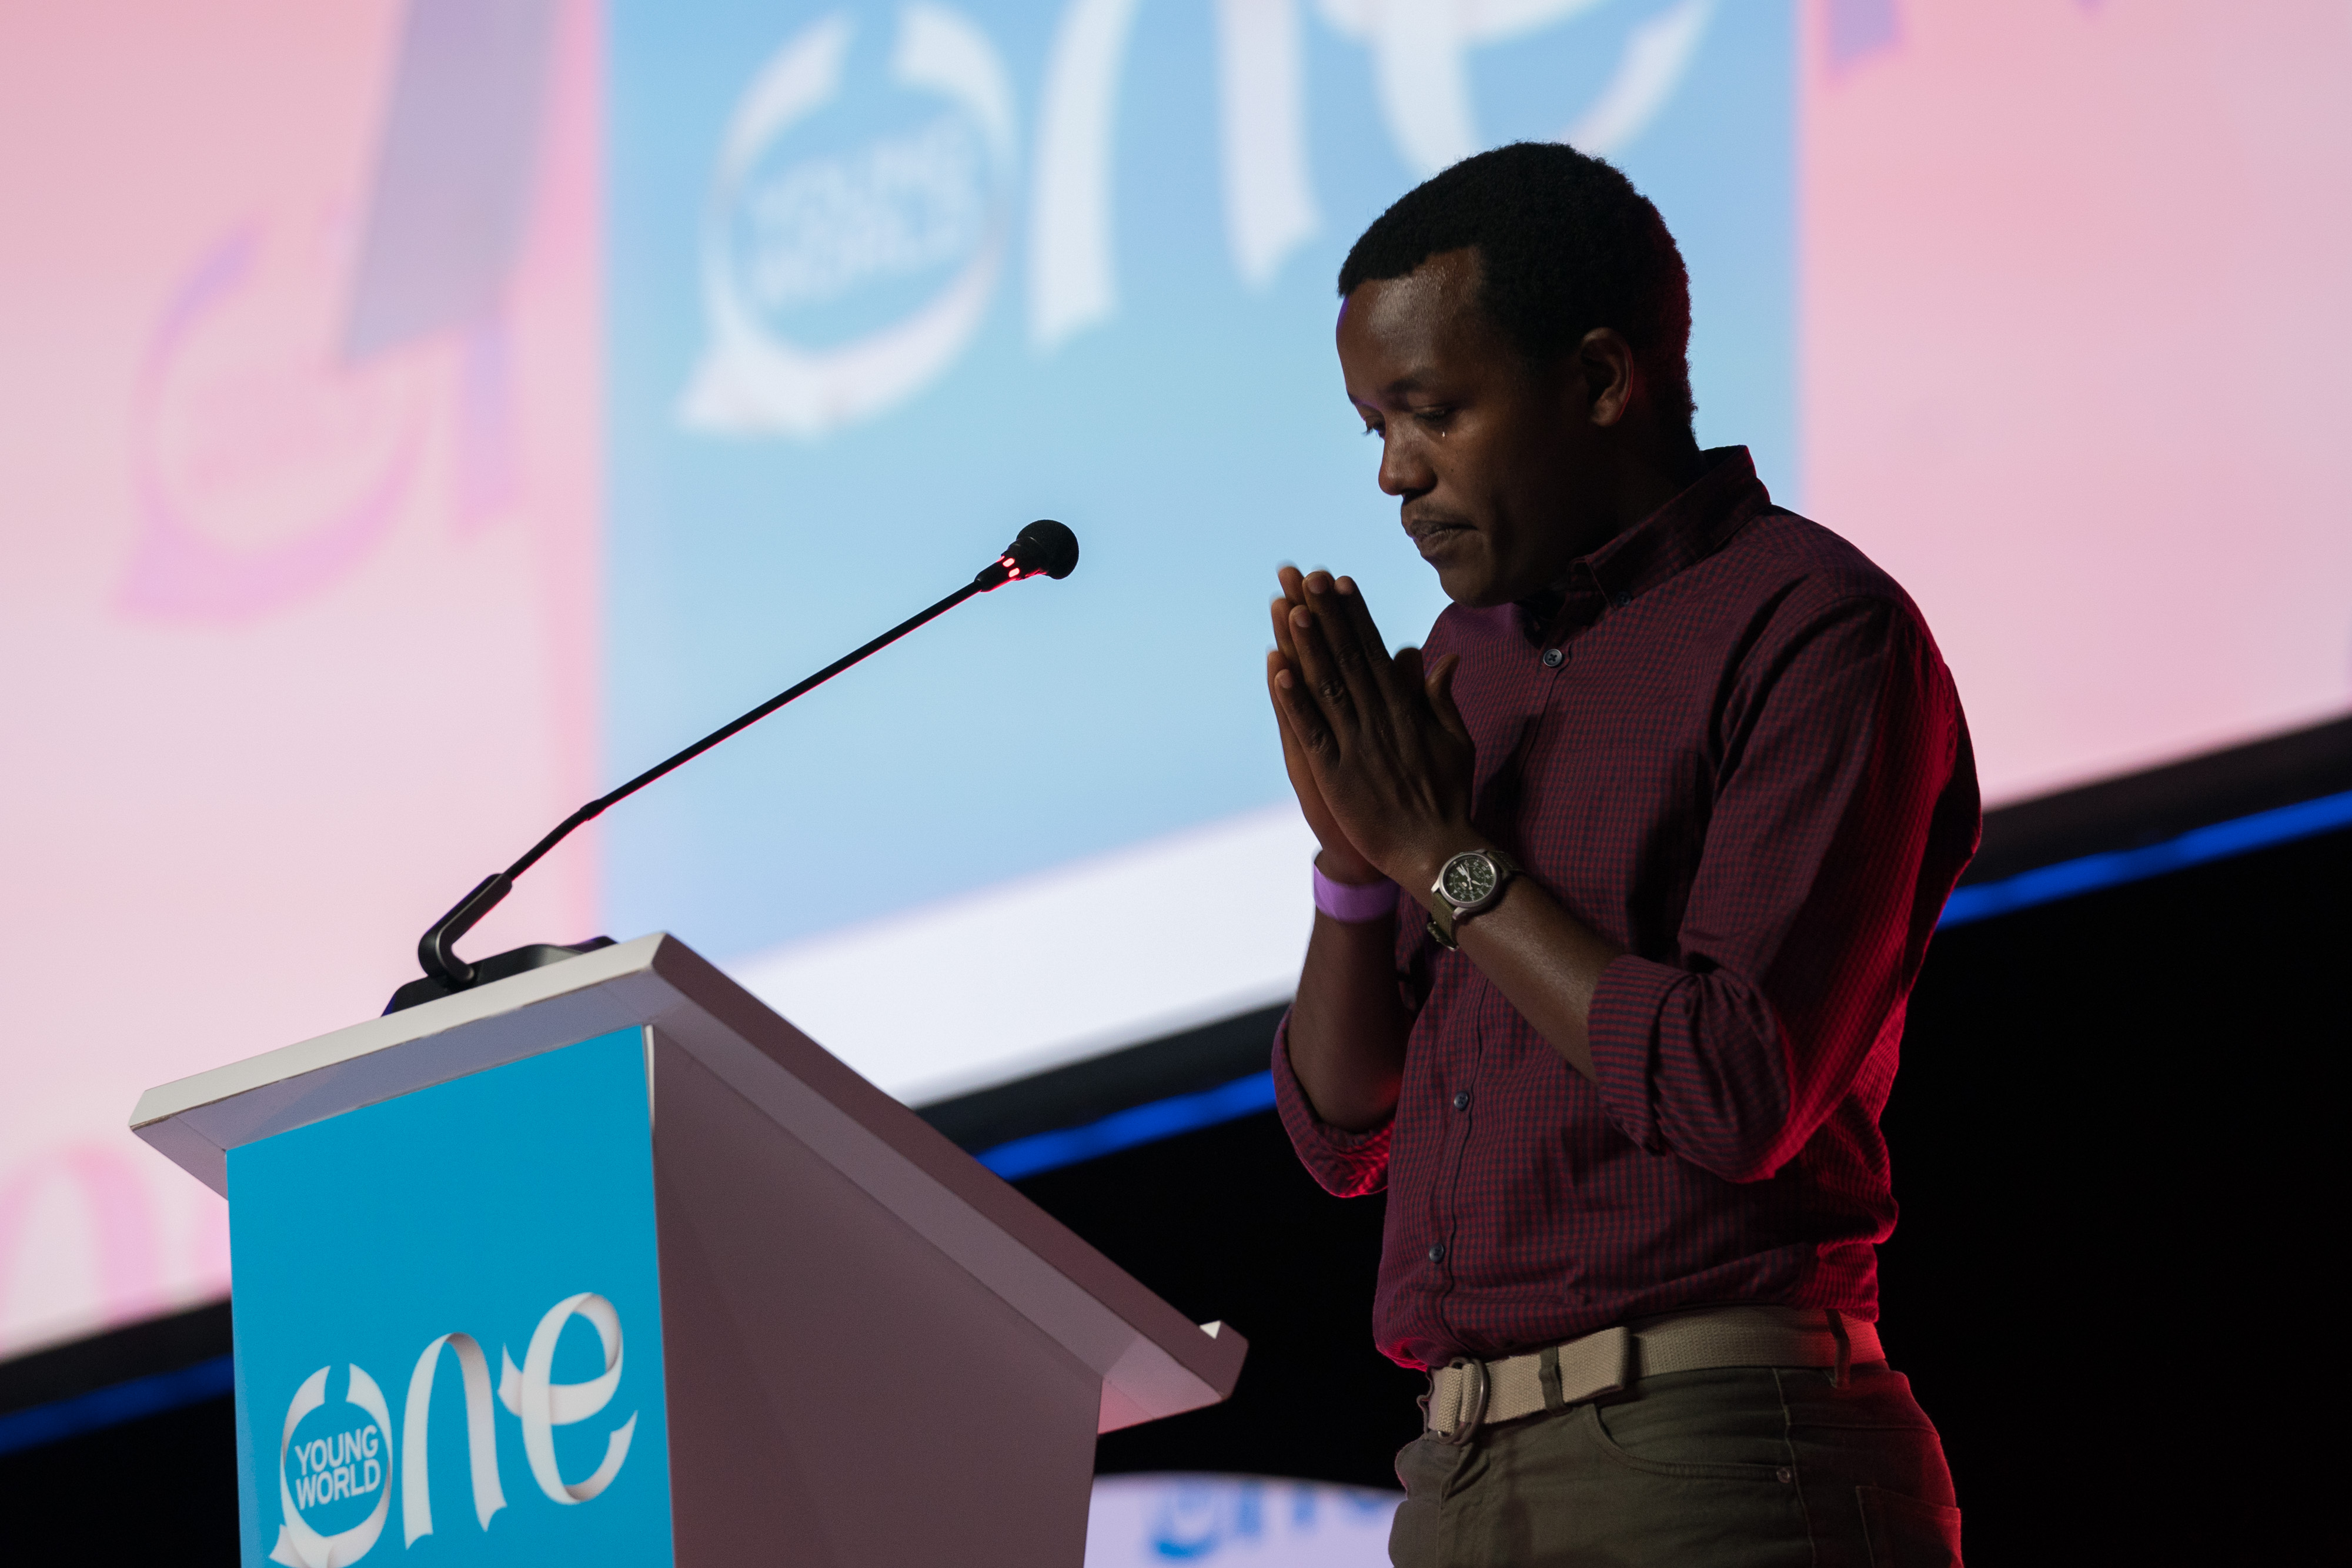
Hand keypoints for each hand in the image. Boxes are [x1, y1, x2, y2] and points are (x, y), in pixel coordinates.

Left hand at [1267, 569, 1478, 893]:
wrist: (1436, 850)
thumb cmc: (1449, 796)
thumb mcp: (1456, 740)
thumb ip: (1441, 698)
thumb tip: (1443, 657)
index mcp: (1405, 708)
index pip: (1375, 650)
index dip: (1354, 615)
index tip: (1338, 582)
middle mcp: (1379, 718)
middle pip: (1348, 657)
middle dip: (1325, 615)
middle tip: (1305, 577)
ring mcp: (1356, 743)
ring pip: (1328, 686)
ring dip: (1307, 647)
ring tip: (1290, 609)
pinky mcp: (1335, 772)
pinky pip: (1311, 730)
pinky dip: (1294, 701)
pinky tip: (1277, 671)